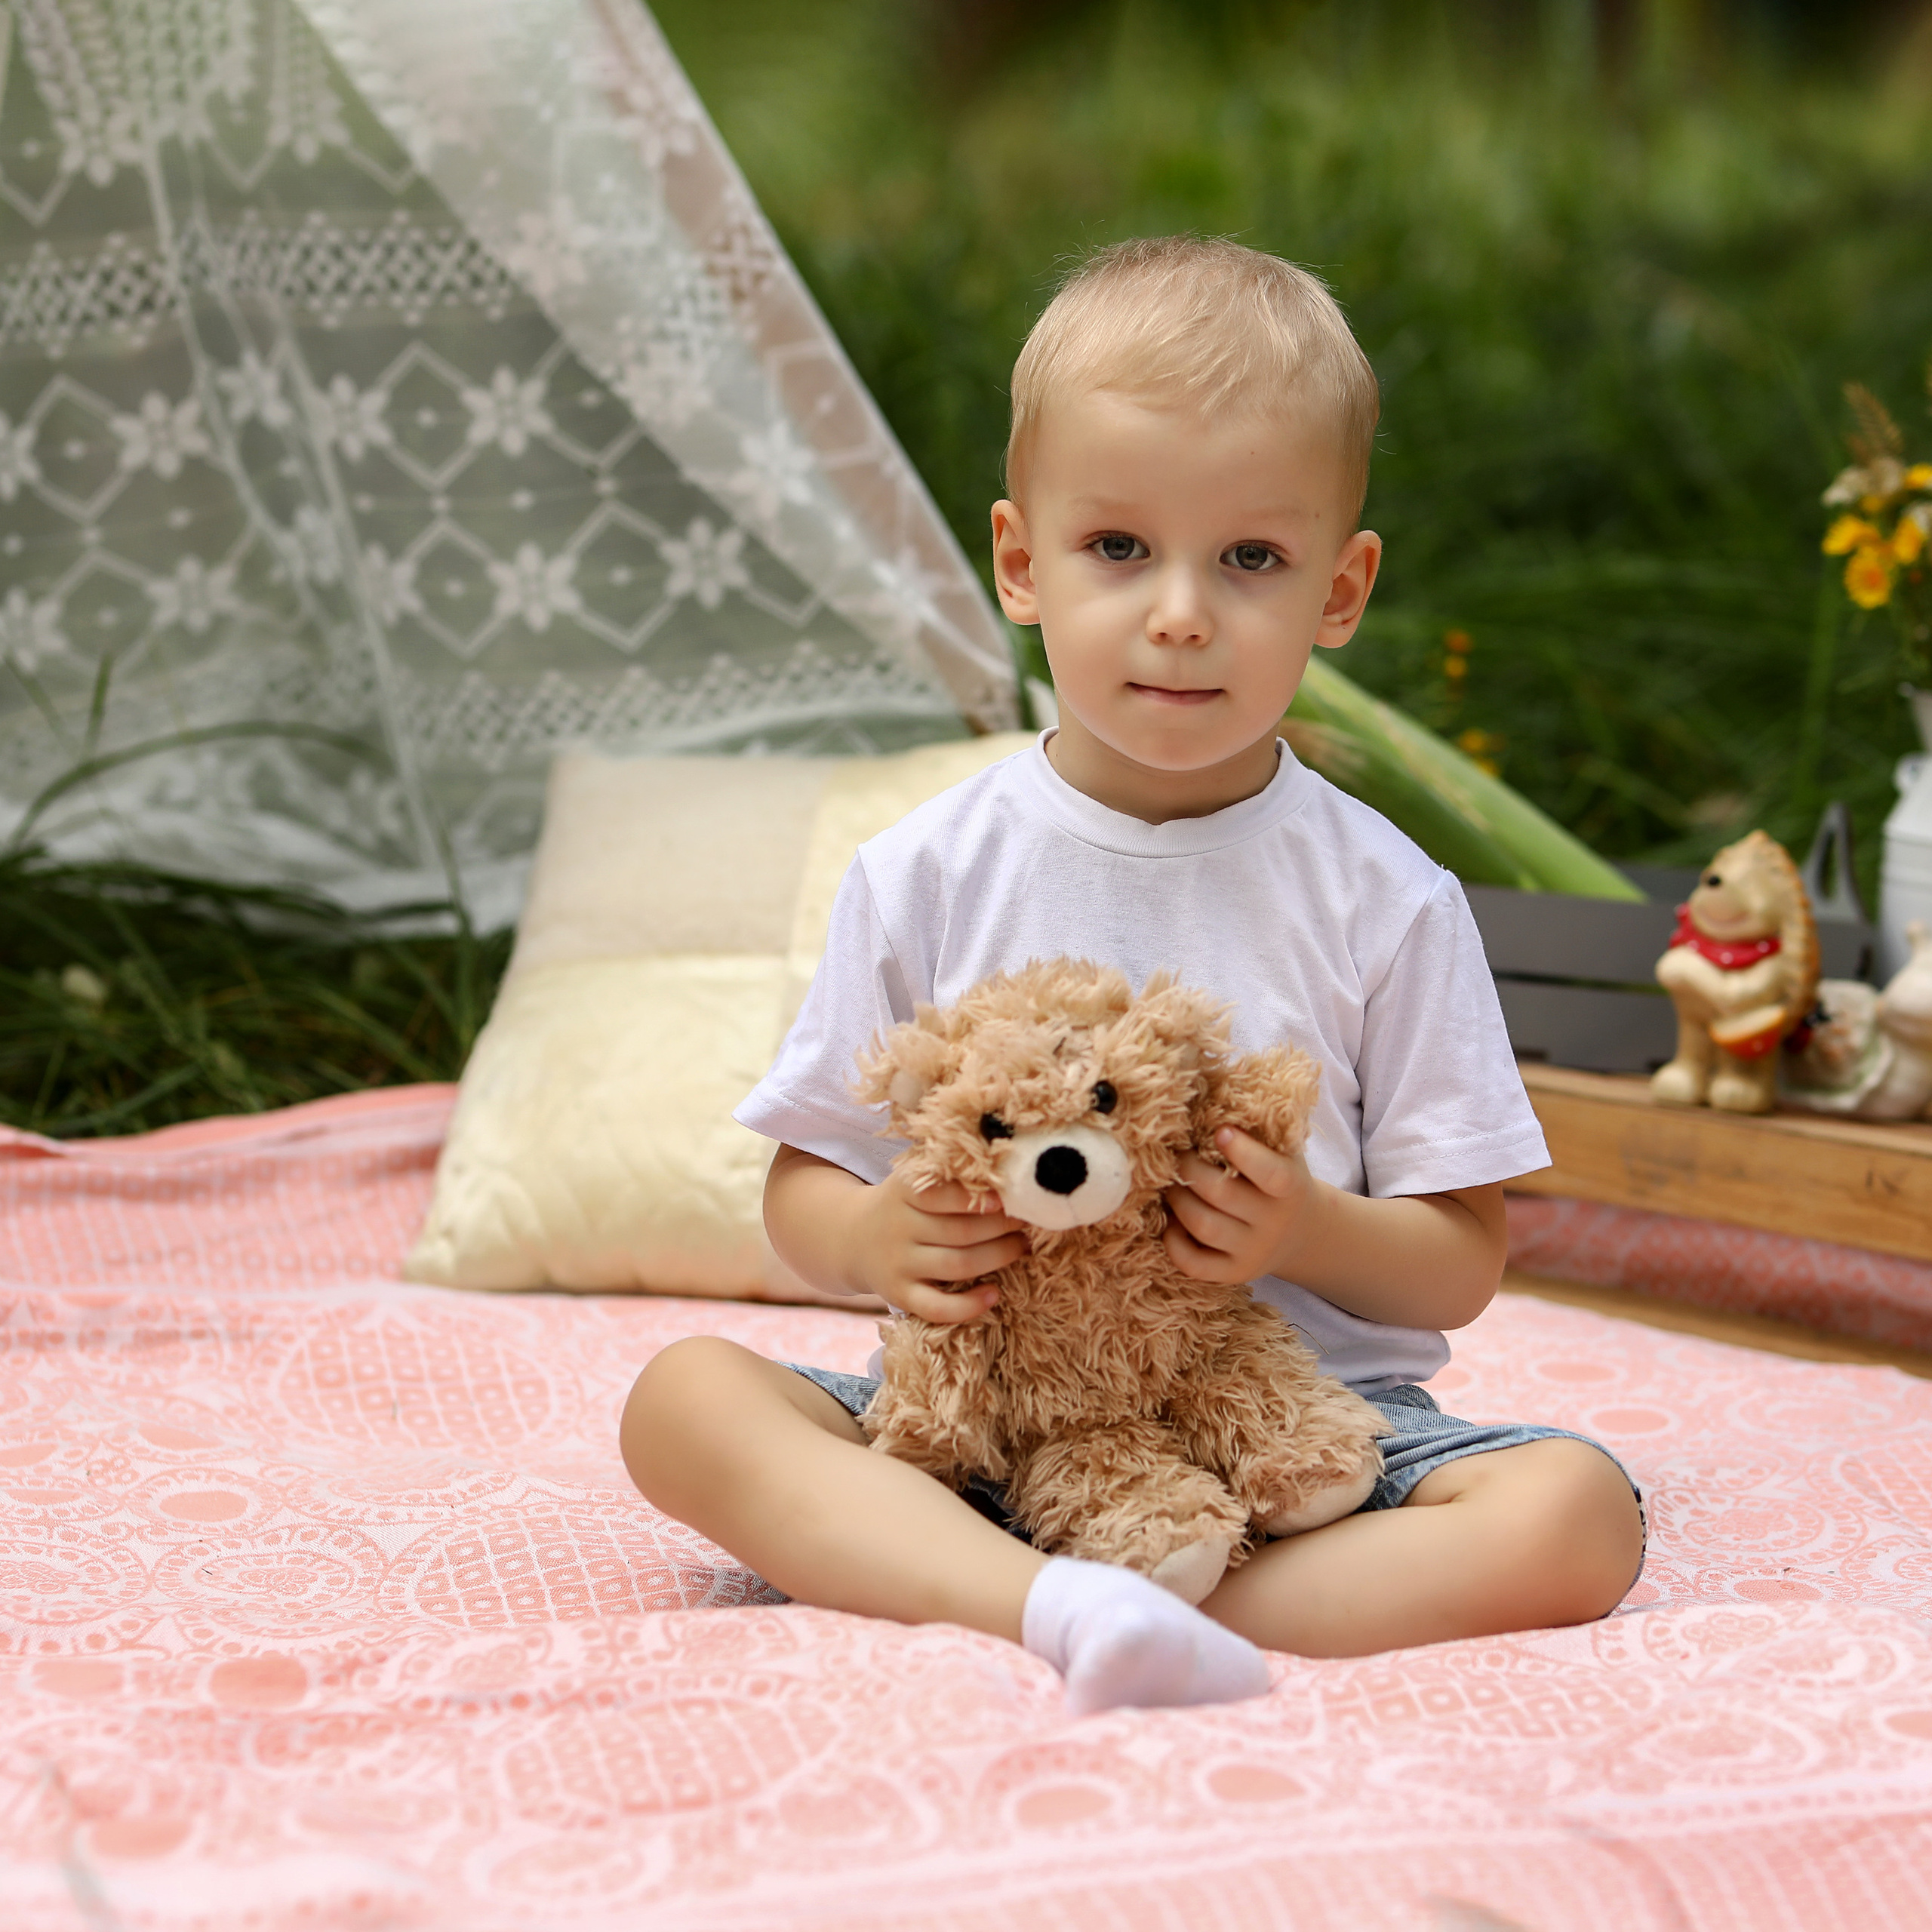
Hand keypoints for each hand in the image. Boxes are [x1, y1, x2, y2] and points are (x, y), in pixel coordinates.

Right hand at [853, 1169, 1029, 1324]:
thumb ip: (950, 1175)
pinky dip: (969, 1306)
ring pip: (957, 1265)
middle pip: (960, 1231)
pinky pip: (937, 1308)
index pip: (941, 1194)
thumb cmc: (904, 1204)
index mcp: (903, 1191)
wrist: (852, 1237)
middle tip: (1028, 1222)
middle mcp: (898, 1228)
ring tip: (1022, 1247)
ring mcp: (898, 1264)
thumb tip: (1006, 1171)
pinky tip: (994, 1294)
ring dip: (998, 1257)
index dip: (976, 1198)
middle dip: (1002, 1228)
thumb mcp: (914, 1180)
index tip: (1007, 1198)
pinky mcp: (900, 1296)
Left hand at [1164, 1127, 1315, 1283]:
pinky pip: (1194, 1264)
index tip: (1218, 1130)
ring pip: (1203, 1226)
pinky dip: (1173, 1242)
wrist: (1302, 1231)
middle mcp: (1274, 1223)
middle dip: (1189, 1168)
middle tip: (1177, 1156)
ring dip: (1177, 1200)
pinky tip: (1173, 1222)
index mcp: (1291, 1188)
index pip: (1271, 1173)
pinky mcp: (1234, 1274)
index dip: (1242, 1152)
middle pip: (1221, 1194)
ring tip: (1172, 1184)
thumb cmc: (1280, 1177)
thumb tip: (1214, 1091)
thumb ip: (1258, 1130)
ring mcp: (1253, 1253)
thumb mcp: (1283, 1153)